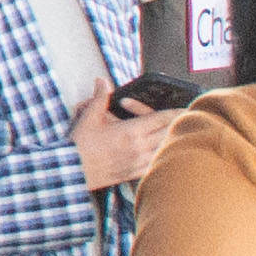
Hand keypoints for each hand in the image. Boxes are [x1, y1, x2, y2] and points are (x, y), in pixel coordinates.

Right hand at [72, 86, 186, 192]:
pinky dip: (160, 157)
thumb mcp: (89, 116)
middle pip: (169, 134)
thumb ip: (101, 97)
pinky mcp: (132, 173)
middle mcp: (139, 147)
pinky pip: (155, 164)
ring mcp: (137, 162)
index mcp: (131, 131)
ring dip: (170, 141)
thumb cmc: (79, 145)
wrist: (71, 170)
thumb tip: (102, 82)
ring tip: (174, 135)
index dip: (176, 112)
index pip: (163, 119)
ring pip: (164, 150)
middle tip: (183, 119)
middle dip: (177, 125)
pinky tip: (160, 153)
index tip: (184, 108)